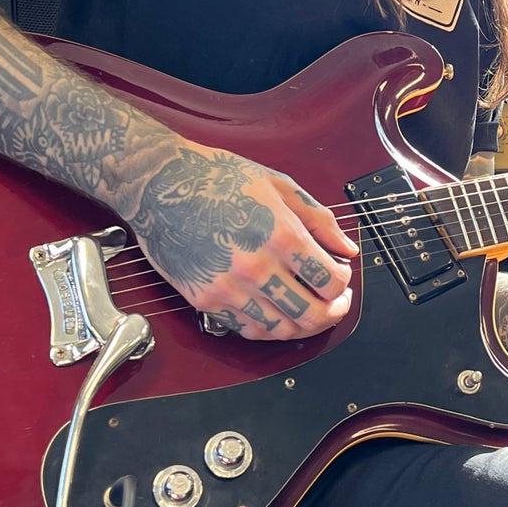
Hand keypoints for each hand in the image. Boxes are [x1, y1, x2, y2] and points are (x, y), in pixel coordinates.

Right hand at [128, 140, 356, 340]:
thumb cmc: (217, 177)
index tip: (340, 274)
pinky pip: (248, 329)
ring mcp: (229, 288)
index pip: (330, 281)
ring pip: (281, 329)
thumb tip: (346, 247)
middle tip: (336, 303)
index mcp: (281, 235)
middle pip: (312, 314)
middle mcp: (257, 267)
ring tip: (309, 309)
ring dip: (303, 324)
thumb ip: (318, 219)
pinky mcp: (206, 300)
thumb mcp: (278, 185)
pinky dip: (270, 328)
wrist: (161, 184)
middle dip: (333, 312)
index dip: (344, 282)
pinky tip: (277, 313)